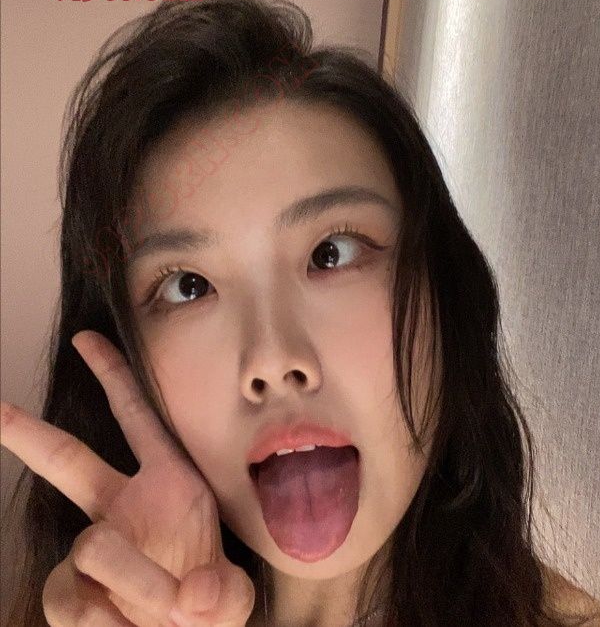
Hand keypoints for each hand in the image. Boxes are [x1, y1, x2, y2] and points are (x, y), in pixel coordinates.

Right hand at [0, 329, 255, 625]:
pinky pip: (71, 597)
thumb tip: (192, 598)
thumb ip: (223, 593)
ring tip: (165, 611)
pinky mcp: (72, 591)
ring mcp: (93, 547)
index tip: (90, 339)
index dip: (115, 377)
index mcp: (169, 483)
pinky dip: (103, 620)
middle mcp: (123, 506)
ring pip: (91, 546)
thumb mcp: (231, 596)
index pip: (139, 417)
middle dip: (29, 432)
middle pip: (68, 458)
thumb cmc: (210, 607)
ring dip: (134, 582)